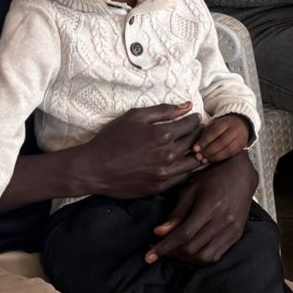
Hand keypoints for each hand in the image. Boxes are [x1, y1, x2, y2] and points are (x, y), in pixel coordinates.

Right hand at [69, 103, 201, 198]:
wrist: (94, 168)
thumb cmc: (112, 139)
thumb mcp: (135, 116)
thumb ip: (164, 110)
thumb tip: (188, 105)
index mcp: (163, 135)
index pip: (191, 125)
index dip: (195, 119)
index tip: (195, 117)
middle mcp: (167, 155)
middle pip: (194, 142)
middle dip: (198, 133)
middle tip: (197, 130)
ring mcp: (164, 173)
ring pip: (193, 162)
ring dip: (197, 153)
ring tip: (194, 146)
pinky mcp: (159, 187)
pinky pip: (183, 178)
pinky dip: (188, 169)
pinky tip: (185, 163)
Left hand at [148, 154, 256, 265]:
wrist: (242, 173)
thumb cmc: (214, 177)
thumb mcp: (191, 189)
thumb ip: (176, 213)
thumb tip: (159, 233)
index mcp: (210, 206)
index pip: (184, 234)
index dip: (164, 247)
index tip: (149, 256)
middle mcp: (223, 220)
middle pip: (192, 248)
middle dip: (172, 254)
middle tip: (159, 251)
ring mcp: (232, 229)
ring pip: (205, 256)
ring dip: (186, 259)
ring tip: (174, 252)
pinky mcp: (237, 234)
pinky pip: (216, 255)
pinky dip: (200, 258)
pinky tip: (190, 251)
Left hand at [194, 112, 253, 165]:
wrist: (241, 124)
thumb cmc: (223, 125)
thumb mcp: (214, 123)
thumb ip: (205, 132)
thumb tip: (196, 147)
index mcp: (227, 121)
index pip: (214, 132)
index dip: (204, 141)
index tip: (195, 148)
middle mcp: (235, 129)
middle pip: (222, 142)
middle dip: (208, 151)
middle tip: (198, 156)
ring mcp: (240, 138)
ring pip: (227, 150)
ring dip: (213, 157)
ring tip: (203, 160)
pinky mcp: (242, 146)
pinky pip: (230, 154)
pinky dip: (219, 158)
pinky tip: (211, 160)